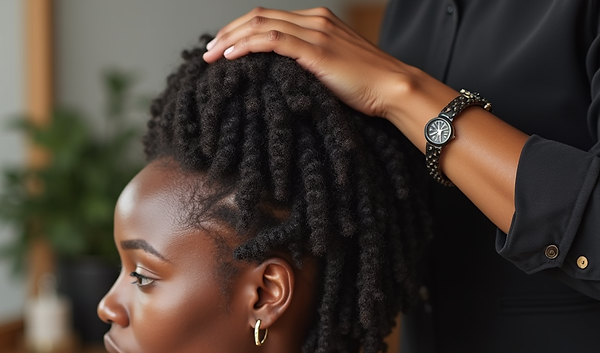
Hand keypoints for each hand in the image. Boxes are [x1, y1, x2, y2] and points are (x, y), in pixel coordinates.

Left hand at [202, 7, 416, 118]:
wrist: (391, 88)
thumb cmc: (364, 85)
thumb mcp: (330, 67)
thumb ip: (306, 62)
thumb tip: (277, 74)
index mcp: (317, 20)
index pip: (268, 17)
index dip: (239, 29)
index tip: (220, 47)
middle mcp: (315, 20)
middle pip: (259, 16)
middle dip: (228, 33)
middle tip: (208, 52)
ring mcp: (316, 33)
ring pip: (261, 26)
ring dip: (231, 40)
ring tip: (213, 56)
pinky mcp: (316, 50)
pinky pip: (273, 41)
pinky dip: (248, 45)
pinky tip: (232, 56)